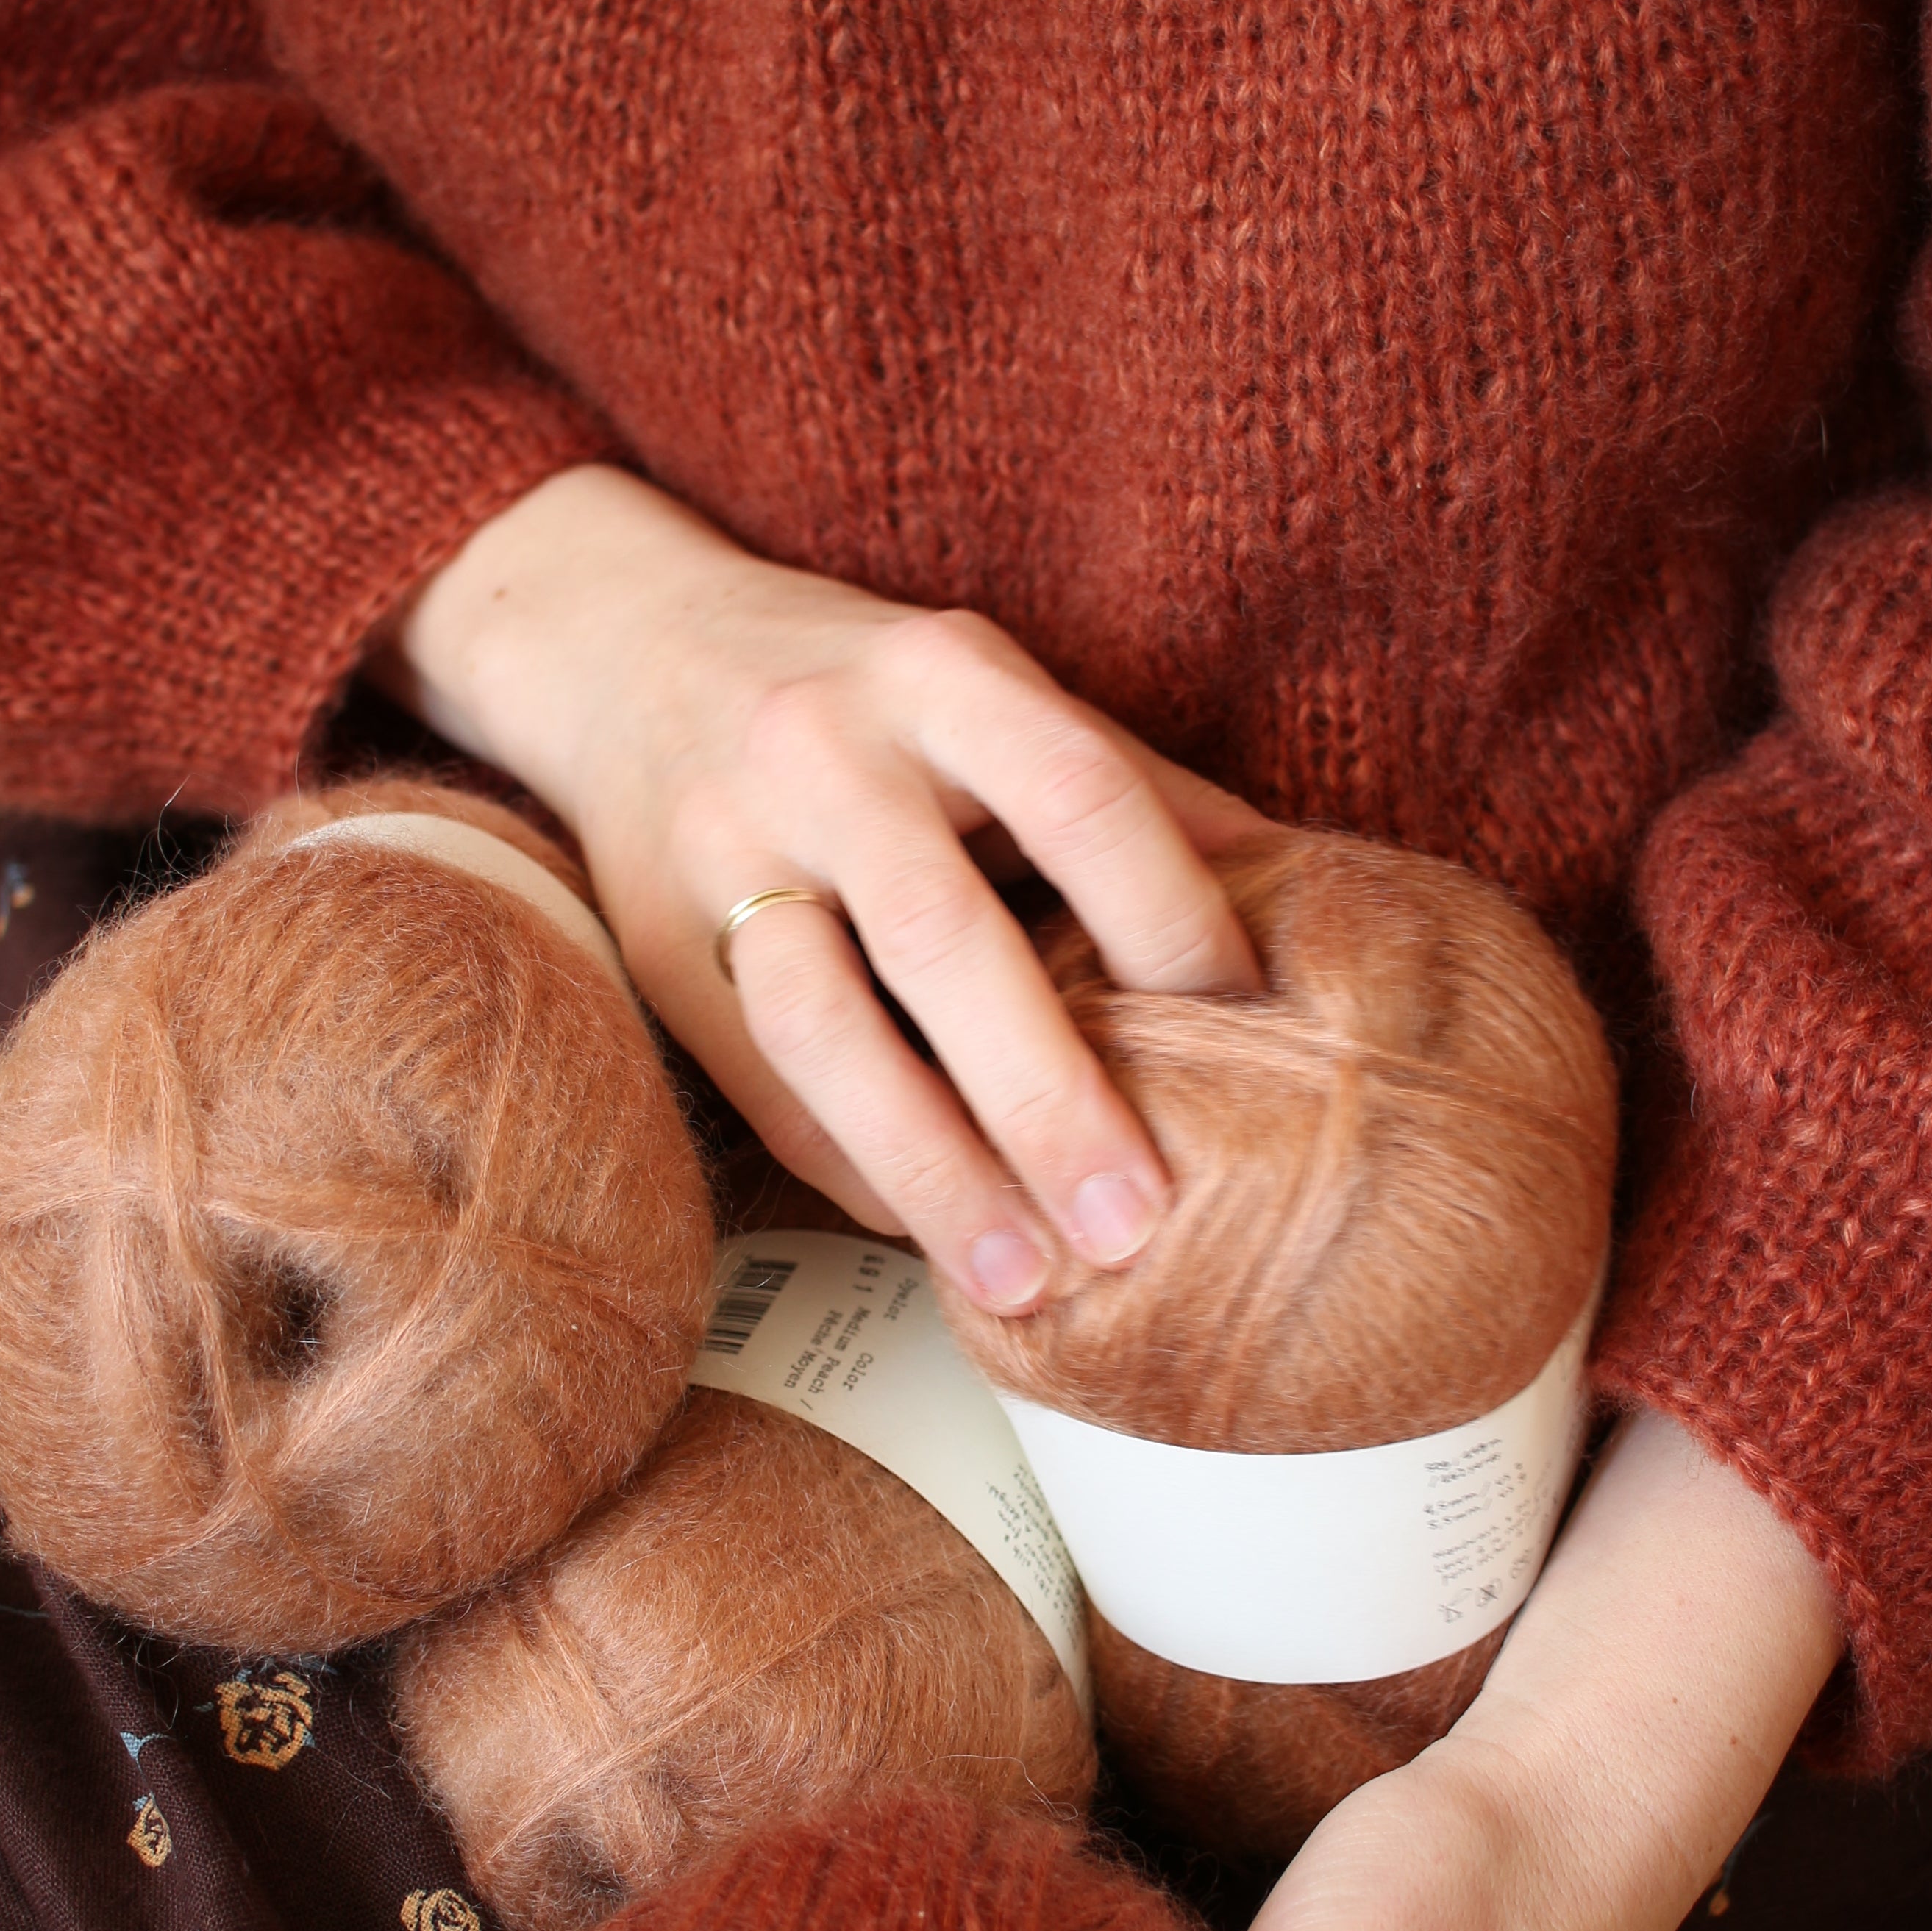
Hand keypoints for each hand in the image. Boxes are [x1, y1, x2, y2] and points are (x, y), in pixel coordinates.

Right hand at [375, 465, 1260, 1306]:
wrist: (626, 650)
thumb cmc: (863, 694)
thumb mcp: (991, 691)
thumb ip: (1130, 789)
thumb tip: (1305, 900)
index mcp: (938, 674)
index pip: (1079, 796)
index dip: (1170, 920)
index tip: (1249, 1033)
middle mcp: (821, 753)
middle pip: (944, 937)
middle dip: (1047, 1094)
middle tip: (1137, 1219)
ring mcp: (725, 851)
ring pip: (824, 1029)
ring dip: (931, 1167)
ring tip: (1023, 1280)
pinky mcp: (660, 944)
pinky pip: (766, 1083)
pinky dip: (856, 1169)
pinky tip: (934, 1236)